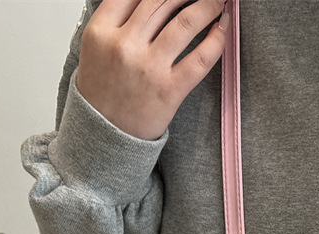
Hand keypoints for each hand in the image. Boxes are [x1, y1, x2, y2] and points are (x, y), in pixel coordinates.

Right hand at [76, 0, 227, 139]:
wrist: (105, 135)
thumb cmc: (104, 93)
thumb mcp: (95, 48)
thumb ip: (116, 20)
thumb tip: (145, 1)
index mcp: (101, 31)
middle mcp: (124, 44)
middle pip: (162, 0)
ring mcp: (148, 67)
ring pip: (184, 22)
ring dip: (207, 5)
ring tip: (218, 1)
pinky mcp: (169, 89)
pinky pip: (200, 59)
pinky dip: (216, 40)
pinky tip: (223, 28)